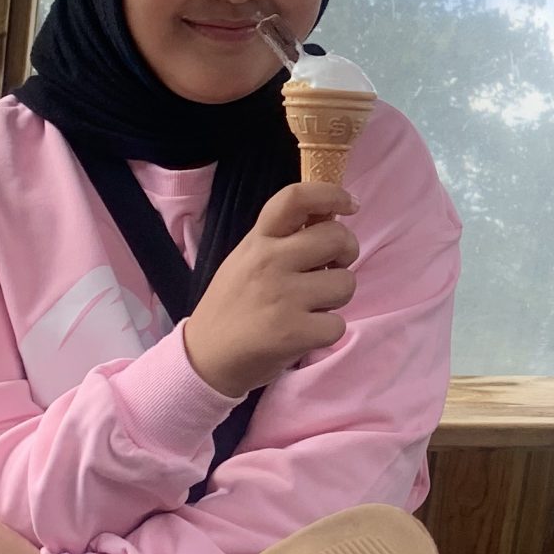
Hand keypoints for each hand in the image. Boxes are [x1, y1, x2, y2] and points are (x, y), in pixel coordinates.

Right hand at [183, 181, 359, 397]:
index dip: (332, 194)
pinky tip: (304, 332)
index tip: (350, 204)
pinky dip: (327, 331)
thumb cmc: (234, 305)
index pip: (295, 198)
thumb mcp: (247, 259)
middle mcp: (269, 261)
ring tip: (310, 306)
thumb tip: (331, 217)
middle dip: (346, 252)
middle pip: (336, 237)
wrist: (204, 359)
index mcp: (258, 240)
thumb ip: (283, 238)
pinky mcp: (293, 332)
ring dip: (336, 297)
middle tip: (332, 268)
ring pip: (346, 283)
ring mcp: (282, 297)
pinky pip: (338, 324)